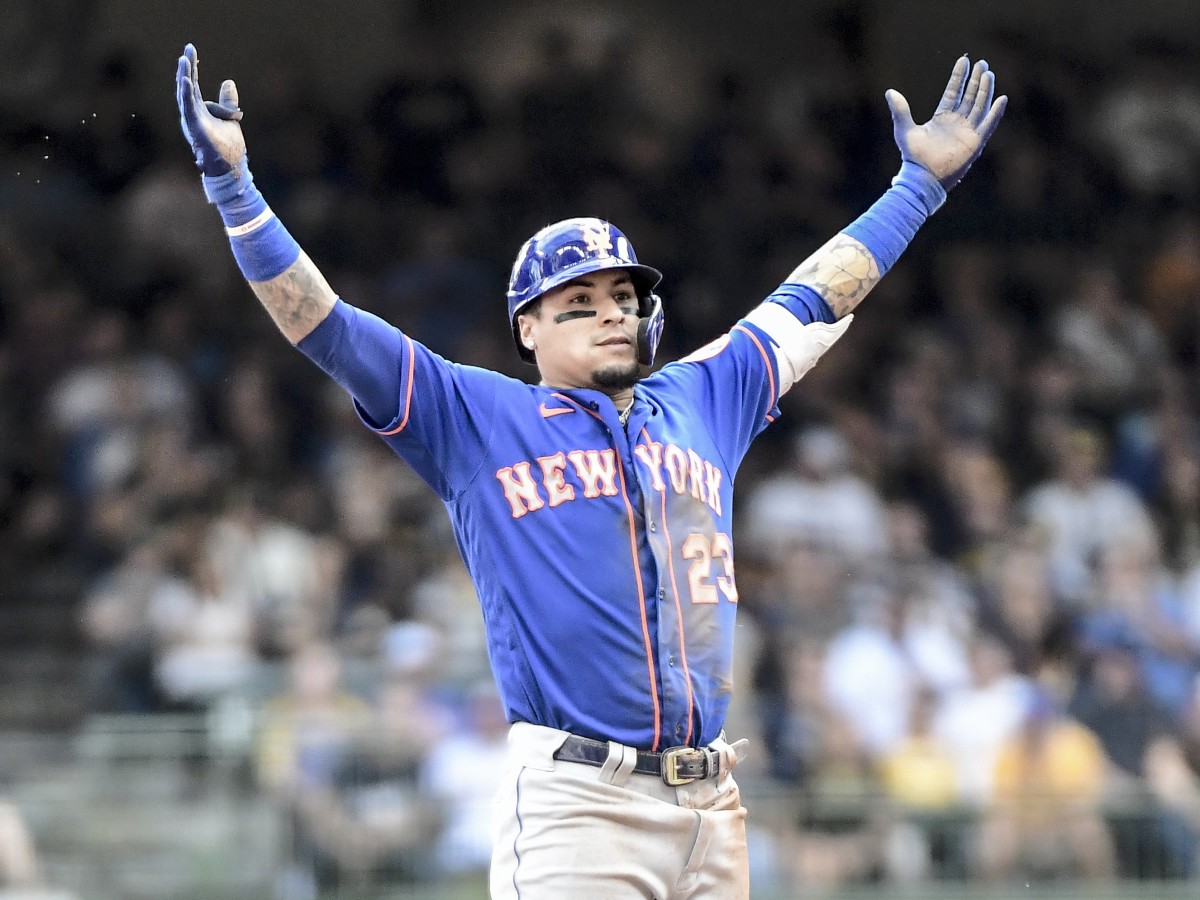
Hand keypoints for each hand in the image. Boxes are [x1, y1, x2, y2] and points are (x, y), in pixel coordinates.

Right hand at [176, 43, 245, 176]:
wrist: (229, 167)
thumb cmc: (228, 146)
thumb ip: (227, 100)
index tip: (190, 49)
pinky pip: (188, 108)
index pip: (194, 83)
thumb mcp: (230, 116)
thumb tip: (228, 81)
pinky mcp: (194, 127)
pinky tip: (187, 80)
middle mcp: (192, 113)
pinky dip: (186, 94)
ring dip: (184, 76)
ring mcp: (191, 120)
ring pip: (185, 94)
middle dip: (187, 67)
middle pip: (187, 85)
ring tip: (183, 60)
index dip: (192, 67)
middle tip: (188, 49)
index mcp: (199, 110)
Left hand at [886, 55, 1007, 189]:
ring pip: (979, 106)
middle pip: (969, 96)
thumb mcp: (904, 129)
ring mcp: (967, 132)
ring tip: (989, 74)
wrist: (922, 176)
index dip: (959, 77)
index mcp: (942, 118)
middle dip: (975, 80)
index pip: (953, 92)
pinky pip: (988, 125)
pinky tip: (1002, 99)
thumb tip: (890, 91)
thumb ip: (900, 110)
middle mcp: (956, 123)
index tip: (964, 61)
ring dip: (985, 90)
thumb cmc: (913, 156)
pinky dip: (995, 113)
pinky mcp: (975, 143)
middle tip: (982, 62)